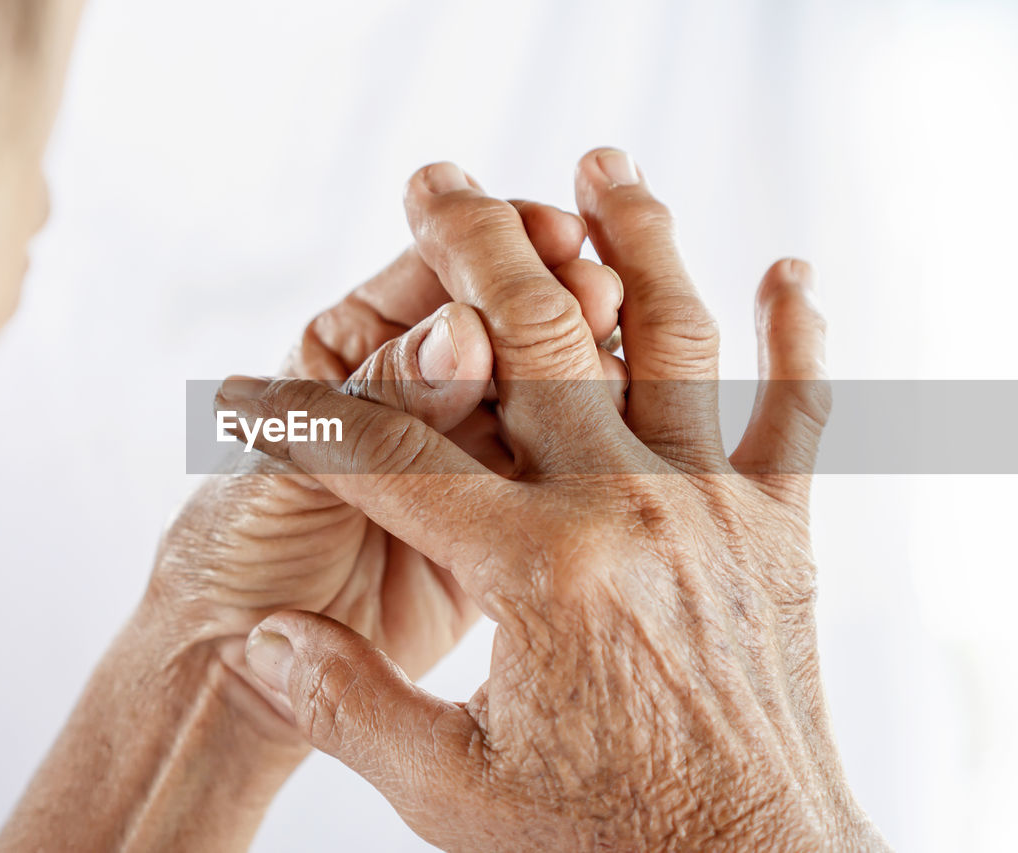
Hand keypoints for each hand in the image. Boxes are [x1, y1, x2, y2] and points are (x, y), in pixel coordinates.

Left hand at [0, 186, 626, 852]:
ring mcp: (464, 456)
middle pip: (503, 328)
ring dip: (586, 377)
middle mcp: (419, 389)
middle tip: (603, 295)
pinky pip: (552, 477)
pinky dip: (591, 454)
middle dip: (555, 304)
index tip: (555, 237)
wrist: (236, 661)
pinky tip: (633, 440)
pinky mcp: (498, 526)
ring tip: (628, 366)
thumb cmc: (239, 543)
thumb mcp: (297, 462)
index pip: (436, 278)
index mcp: (357, 345)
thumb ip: (381, 401)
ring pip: (542, 399)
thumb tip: (464, 334)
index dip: (493, 251)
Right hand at [217, 153, 885, 850]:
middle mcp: (628, 511)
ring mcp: (714, 509)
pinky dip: (799, 338)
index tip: (250, 392)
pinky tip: (792, 269)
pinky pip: (799, 414)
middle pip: (534, 340)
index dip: (306, 418)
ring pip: (672, 338)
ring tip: (598, 164)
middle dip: (471, 250)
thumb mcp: (449, 793)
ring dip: (634, 240)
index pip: (389, 456)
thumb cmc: (598, 846)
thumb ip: (346, 702)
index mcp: (533, 572)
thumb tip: (256, 637)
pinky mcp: (780, 532)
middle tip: (436, 178)